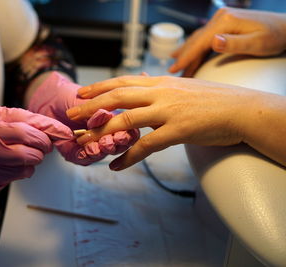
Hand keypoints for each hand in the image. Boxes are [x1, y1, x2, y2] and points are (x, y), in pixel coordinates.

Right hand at [0, 106, 72, 217]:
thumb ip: (13, 125)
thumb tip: (48, 128)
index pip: (24, 116)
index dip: (48, 125)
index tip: (63, 131)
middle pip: (29, 134)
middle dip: (44, 142)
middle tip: (47, 146)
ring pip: (29, 154)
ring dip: (37, 157)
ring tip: (32, 157)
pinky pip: (24, 171)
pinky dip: (28, 170)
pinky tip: (19, 169)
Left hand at [28, 71, 138, 164]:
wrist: (47, 99)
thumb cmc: (70, 97)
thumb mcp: (87, 100)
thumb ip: (97, 110)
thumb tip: (106, 116)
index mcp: (112, 122)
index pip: (126, 133)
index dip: (126, 135)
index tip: (122, 133)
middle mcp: (103, 136)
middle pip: (116, 147)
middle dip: (114, 144)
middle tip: (111, 140)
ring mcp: (90, 146)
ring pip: (100, 154)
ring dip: (101, 150)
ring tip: (99, 145)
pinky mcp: (75, 153)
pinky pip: (83, 158)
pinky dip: (86, 155)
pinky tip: (87, 149)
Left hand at [67, 75, 273, 169]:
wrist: (241, 108)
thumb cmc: (213, 99)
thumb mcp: (183, 86)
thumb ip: (162, 88)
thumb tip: (148, 84)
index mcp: (160, 82)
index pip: (122, 82)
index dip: (100, 87)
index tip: (82, 93)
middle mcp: (160, 93)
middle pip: (117, 97)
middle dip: (91, 107)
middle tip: (71, 116)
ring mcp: (167, 111)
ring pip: (125, 120)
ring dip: (101, 132)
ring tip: (84, 141)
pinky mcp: (177, 131)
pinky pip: (146, 146)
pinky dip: (128, 157)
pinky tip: (115, 166)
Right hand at [169, 7, 285, 76]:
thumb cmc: (275, 37)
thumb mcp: (258, 43)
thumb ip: (235, 43)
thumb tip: (214, 41)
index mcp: (226, 21)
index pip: (200, 42)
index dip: (186, 57)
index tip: (174, 69)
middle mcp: (221, 17)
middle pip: (195, 40)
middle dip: (183, 57)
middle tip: (171, 73)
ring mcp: (221, 19)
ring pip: (198, 38)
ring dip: (186, 52)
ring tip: (174, 64)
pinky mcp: (224, 23)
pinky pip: (204, 37)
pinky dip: (194, 47)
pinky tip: (187, 52)